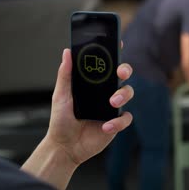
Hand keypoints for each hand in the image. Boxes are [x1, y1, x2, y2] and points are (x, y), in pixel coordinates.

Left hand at [45, 49, 133, 165]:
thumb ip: (65, 75)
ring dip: (123, 95)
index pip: (106, 64)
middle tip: (120, 72)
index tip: (118, 43)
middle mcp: (104, 92)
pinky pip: (125, 118)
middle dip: (125, 69)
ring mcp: (111, 107)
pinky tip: (105, 126)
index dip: (114, 53)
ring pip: (128, 92)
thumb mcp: (60, 96)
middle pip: (122, 75)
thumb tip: (67, 52)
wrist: (64, 146)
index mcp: (92, 83)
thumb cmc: (61, 120)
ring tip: (112, 102)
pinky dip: (118, 122)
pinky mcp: (115, 123)